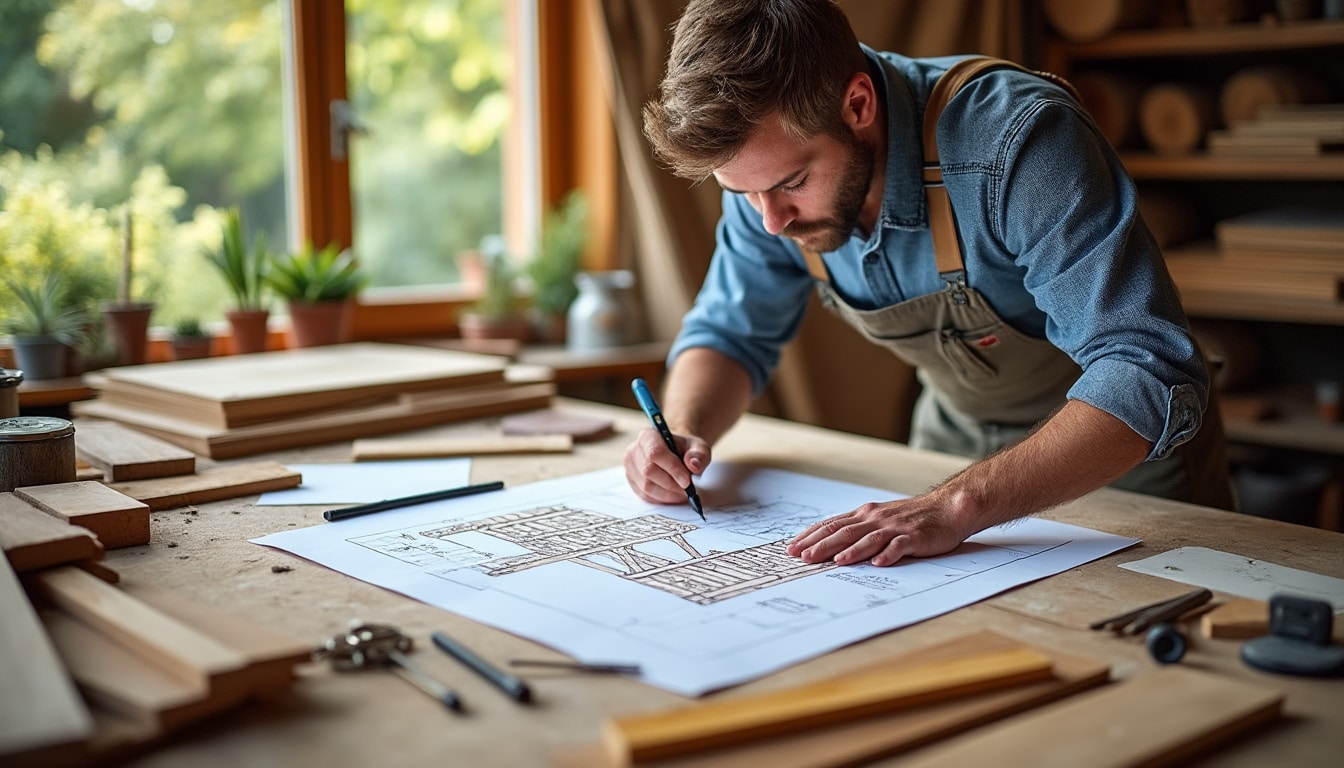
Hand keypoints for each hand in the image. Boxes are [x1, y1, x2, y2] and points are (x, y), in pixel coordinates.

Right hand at [624, 427, 709, 503]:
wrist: (676, 455)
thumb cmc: (685, 450)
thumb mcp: (698, 447)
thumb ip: (699, 454)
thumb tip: (694, 466)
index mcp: (648, 436)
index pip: (655, 453)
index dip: (672, 468)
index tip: (687, 480)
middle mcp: (634, 450)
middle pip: (649, 471)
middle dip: (671, 484)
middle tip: (688, 489)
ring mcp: (631, 468)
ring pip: (646, 486)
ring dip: (668, 494)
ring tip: (683, 493)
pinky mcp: (632, 483)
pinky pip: (645, 496)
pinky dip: (662, 499)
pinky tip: (673, 495)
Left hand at [786, 495, 971, 566]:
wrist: (947, 508)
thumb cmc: (911, 517)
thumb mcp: (880, 518)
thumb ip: (858, 529)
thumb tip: (830, 545)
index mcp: (865, 514)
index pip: (832, 525)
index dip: (811, 536)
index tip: (792, 548)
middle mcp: (876, 519)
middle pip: (844, 532)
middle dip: (821, 545)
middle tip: (803, 557)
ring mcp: (895, 527)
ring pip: (868, 538)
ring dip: (851, 550)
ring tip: (836, 561)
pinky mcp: (914, 537)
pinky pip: (899, 546)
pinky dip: (888, 553)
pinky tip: (878, 563)